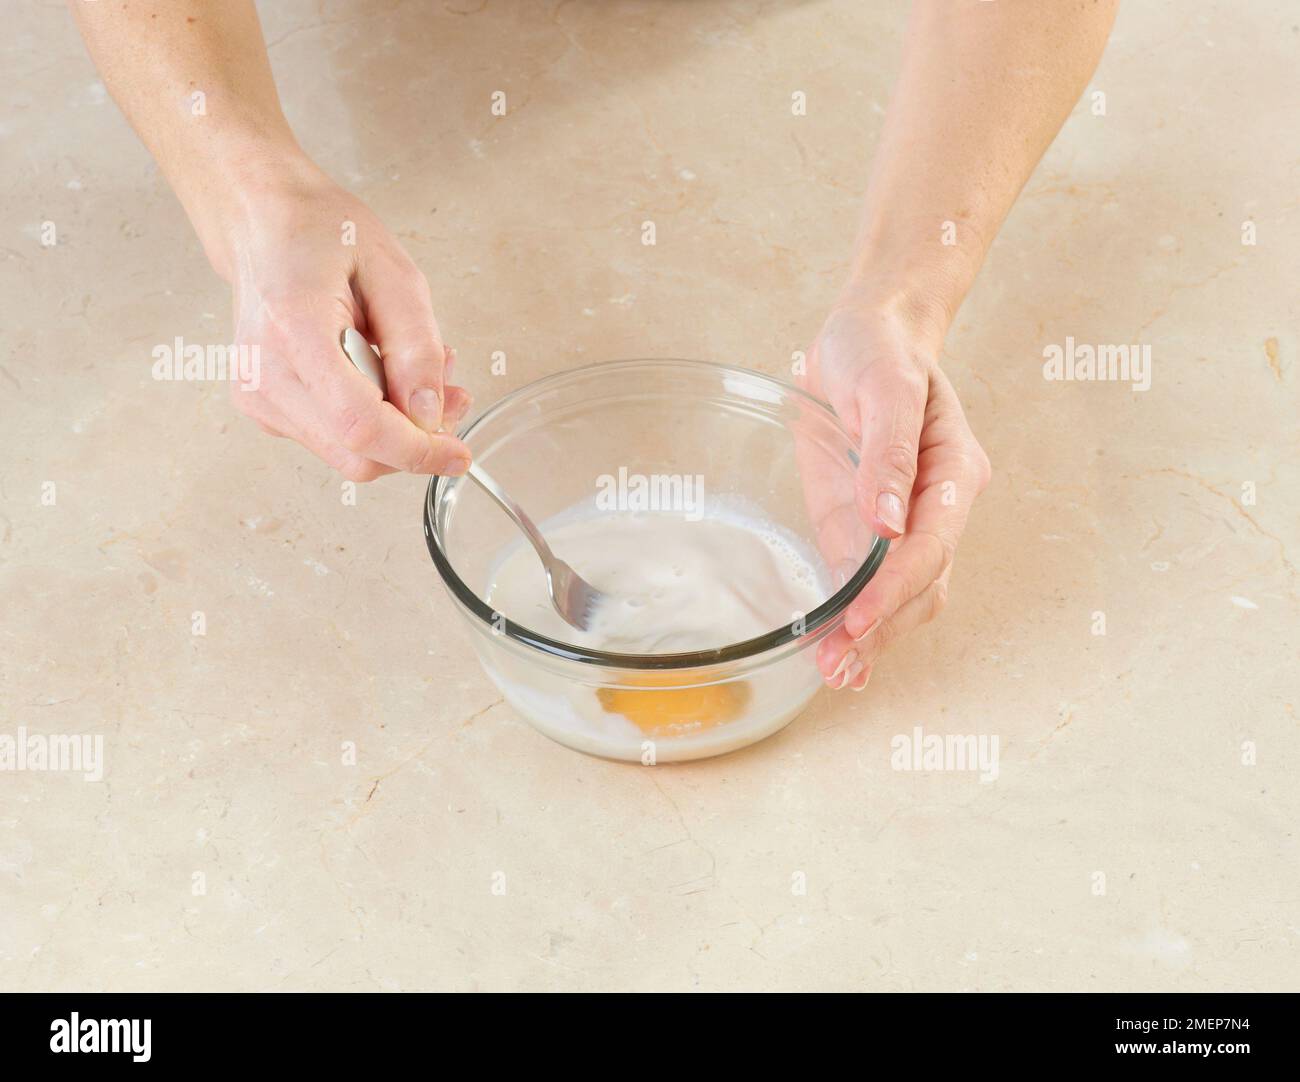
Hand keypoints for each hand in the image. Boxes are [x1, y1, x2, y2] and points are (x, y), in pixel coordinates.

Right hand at [214, 161, 472, 480]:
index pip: (360, 425)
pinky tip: (382, 375)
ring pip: (349, 454)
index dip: (418, 451)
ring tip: (416, 370)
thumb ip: (417, 346)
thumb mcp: (395, 274)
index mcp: (294, 331)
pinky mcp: (263, 408)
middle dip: (415, 440)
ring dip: (397, 428)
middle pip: (357, 455)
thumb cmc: (322, 234)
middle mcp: (264, 374)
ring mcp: (258, 396)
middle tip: (451, 394)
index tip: (459, 454)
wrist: (261, 222)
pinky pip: (333, 438)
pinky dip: (371, 420)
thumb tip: (430, 415)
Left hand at [800, 299, 990, 689]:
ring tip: (835, 673)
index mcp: (952, 473)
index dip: (894, 588)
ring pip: (906, 597)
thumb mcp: (884, 386)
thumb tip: (889, 523)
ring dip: (873, 639)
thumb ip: (889, 453)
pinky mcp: (868, 528)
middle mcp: (936, 508)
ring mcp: (904, 524)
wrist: (868, 334)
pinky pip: (874, 584)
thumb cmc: (880, 351)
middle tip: (837, 666)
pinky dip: (862, 624)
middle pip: (923, 586)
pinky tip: (843, 659)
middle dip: (882, 629)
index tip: (857, 620)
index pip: (930, 547)